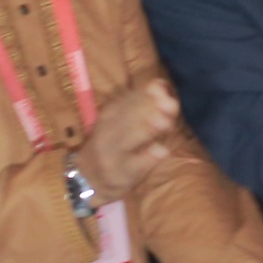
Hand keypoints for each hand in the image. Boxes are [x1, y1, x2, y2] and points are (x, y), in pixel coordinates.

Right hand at [71, 79, 179, 201]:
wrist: (90, 179)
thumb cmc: (116, 144)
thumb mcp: (125, 122)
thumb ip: (143, 104)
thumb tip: (161, 83)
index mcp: (110, 115)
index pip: (126, 101)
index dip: (146, 94)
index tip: (164, 89)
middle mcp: (107, 132)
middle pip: (127, 118)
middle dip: (149, 109)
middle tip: (172, 104)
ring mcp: (112, 154)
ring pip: (128, 140)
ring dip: (148, 130)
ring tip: (166, 123)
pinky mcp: (120, 173)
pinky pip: (134, 165)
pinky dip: (148, 158)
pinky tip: (162, 151)